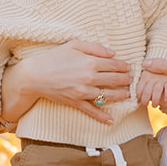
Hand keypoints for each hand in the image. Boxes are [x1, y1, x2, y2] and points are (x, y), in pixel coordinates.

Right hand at [1, 41, 132, 126]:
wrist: (34, 75)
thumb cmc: (54, 57)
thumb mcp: (74, 45)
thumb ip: (95, 47)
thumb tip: (112, 52)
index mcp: (90, 61)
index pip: (114, 64)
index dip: (124, 66)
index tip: (130, 67)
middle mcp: (89, 77)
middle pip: (115, 80)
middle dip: (126, 80)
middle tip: (132, 80)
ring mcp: (83, 92)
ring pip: (108, 95)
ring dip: (121, 95)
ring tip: (127, 94)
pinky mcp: (76, 102)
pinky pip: (92, 111)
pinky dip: (102, 117)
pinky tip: (110, 120)